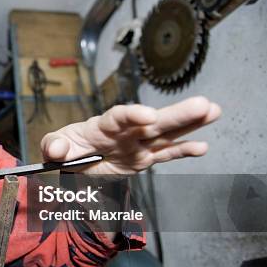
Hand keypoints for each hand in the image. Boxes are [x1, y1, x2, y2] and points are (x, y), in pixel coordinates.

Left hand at [41, 96, 220, 174]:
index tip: (148, 116)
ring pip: (165, 134)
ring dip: (189, 125)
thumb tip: (55, 151)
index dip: (133, 115)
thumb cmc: (66, 147)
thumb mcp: (54, 146)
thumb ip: (53, 146)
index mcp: (102, 126)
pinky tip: (201, 146)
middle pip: (152, 122)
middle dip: (176, 114)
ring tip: (213, 111)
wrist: (75, 161)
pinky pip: (165, 154)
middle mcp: (125, 132)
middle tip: (202, 104)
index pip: (119, 117)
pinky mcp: (144, 158)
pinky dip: (182, 151)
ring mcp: (137, 144)